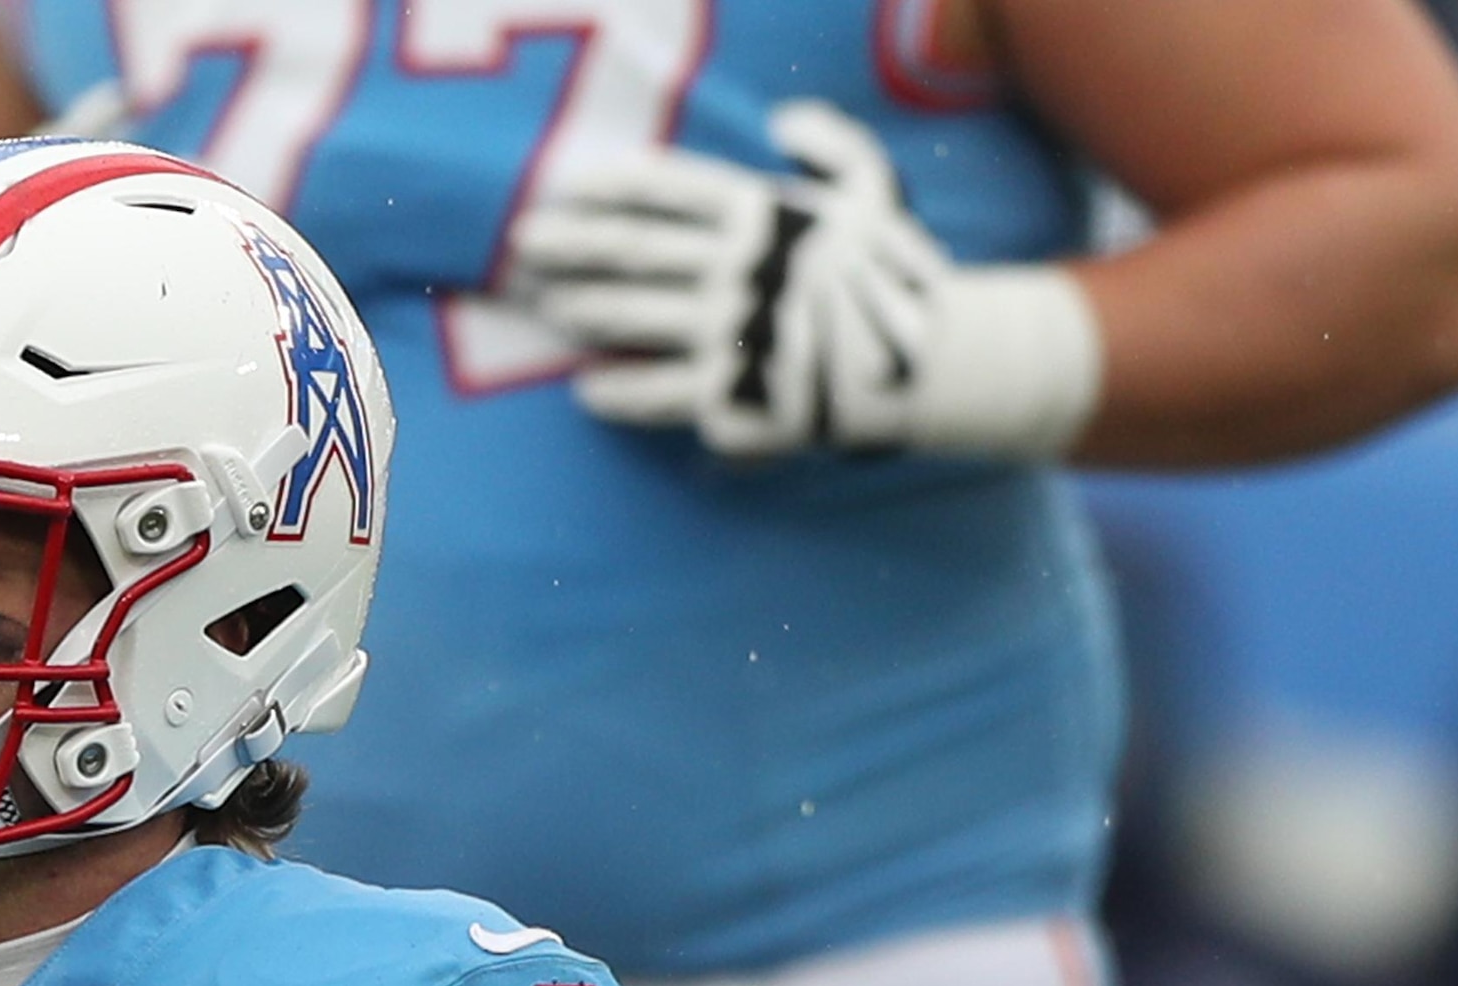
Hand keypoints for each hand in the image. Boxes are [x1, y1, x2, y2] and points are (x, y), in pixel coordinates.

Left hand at [505, 98, 1100, 462]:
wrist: (935, 365)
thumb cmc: (898, 275)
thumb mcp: (876, 189)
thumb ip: (830, 142)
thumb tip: (779, 118)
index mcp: (765, 214)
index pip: (671, 189)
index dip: (613, 186)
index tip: (567, 186)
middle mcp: (740, 268)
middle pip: (637, 250)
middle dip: (574, 244)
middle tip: (523, 245)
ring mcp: (735, 332)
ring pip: (637, 316)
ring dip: (585, 308)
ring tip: (547, 305)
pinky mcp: (741, 395)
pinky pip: (663, 395)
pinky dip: (621, 394)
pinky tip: (586, 390)